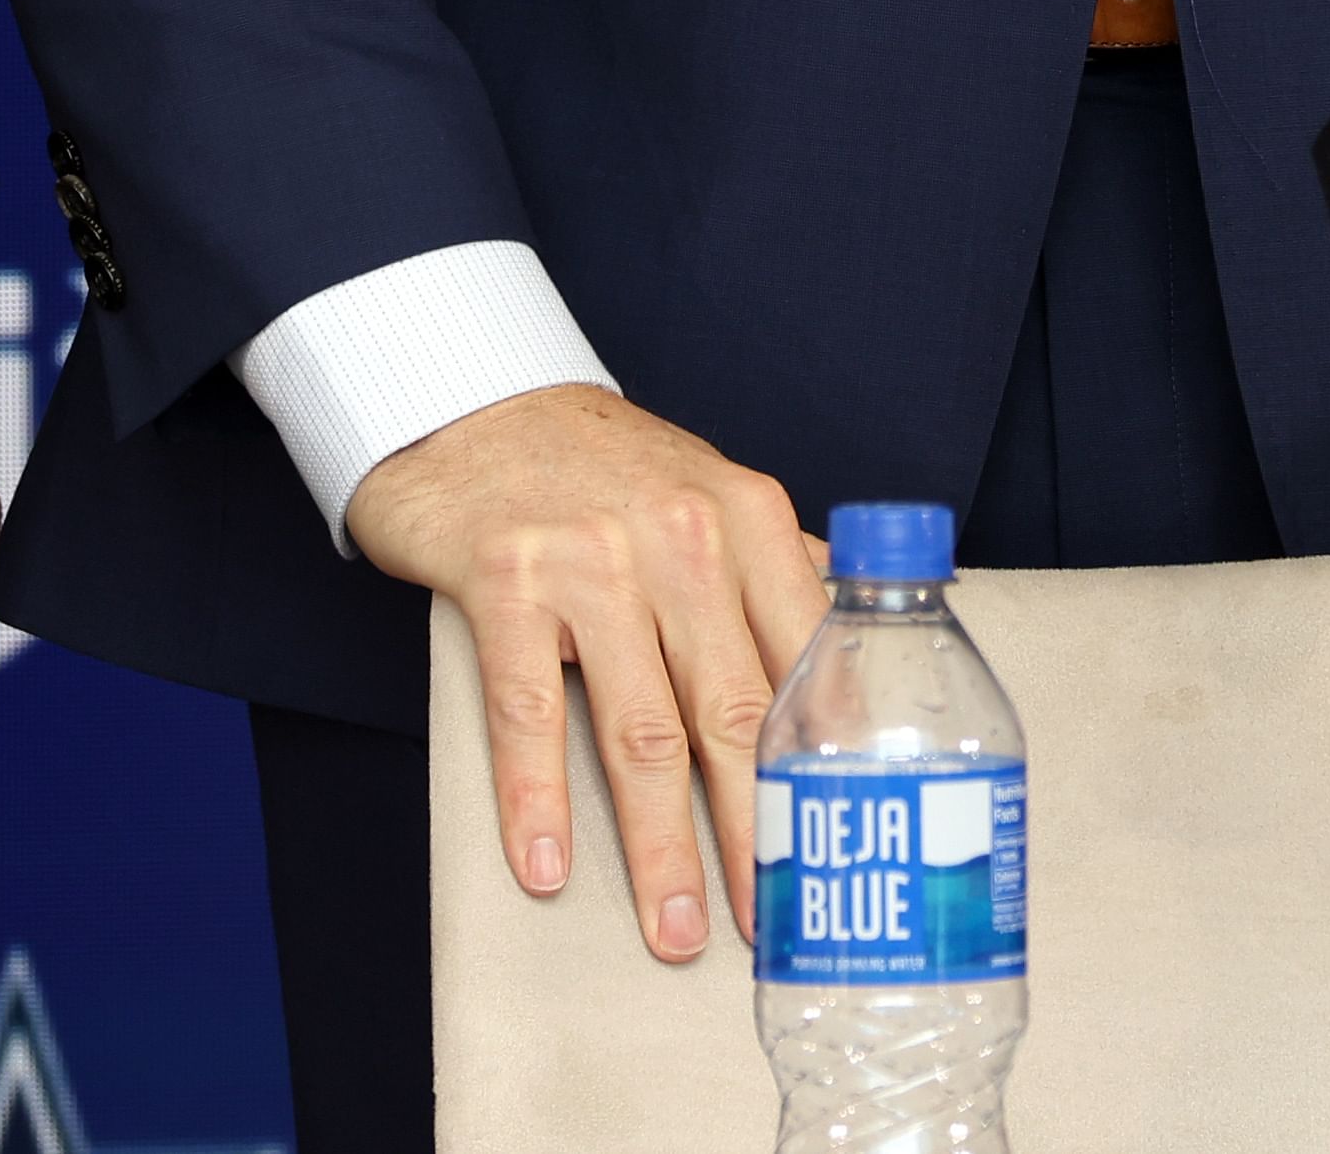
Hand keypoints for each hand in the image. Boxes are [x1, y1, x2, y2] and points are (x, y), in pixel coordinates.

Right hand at [342, 386, 821, 964]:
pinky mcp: (505, 577)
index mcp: (747, 520)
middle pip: (735, 710)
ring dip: (660, 844)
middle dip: (758, 829)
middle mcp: (680, 536)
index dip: (825, 763)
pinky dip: (537, 797)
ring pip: (639, 728)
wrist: (475, 401)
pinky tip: (546, 865)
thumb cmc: (603, 467)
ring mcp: (590, 558)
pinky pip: (527, 709)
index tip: (847, 844)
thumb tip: (855, 651)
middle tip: (774, 920)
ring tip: (677, 928)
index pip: (807, 658)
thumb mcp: (708, 493)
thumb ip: (777, 569)